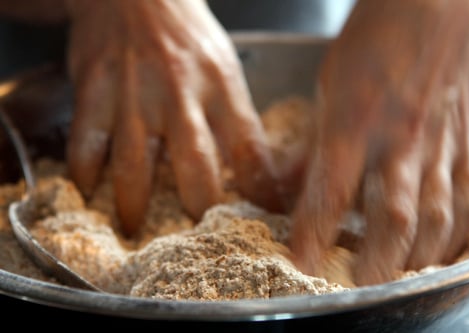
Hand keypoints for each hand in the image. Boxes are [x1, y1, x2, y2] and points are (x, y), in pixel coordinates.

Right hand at [64, 0, 282, 235]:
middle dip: (196, 209)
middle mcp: (179, 93)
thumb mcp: (226, 70)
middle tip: (194, 239)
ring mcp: (133, 93)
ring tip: (134, 229)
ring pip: (134, 165)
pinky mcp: (94, 90)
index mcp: (221, 86)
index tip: (265, 218)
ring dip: (133, 206)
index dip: (260, 190)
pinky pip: (87, 145)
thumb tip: (260, 175)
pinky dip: (87, 175)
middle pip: (194, 166)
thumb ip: (239, 121)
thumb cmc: (187, 35)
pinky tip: (91, 193)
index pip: (249, 148)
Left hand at [289, 0, 468, 284]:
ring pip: (436, 217)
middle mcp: (399, 137)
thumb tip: (283, 185)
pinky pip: (467, 199)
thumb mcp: (328, 85)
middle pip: (394, 217)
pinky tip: (439, 252)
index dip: (314, 233)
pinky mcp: (465, 143)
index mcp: (354, 119)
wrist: (438, 2)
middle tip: (358, 291)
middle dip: (376, 263)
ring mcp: (439, 143)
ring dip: (416, 258)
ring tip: (398, 282)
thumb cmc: (376, 38)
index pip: (331, 190)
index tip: (300, 263)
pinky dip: (454, 234)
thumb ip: (311, 143)